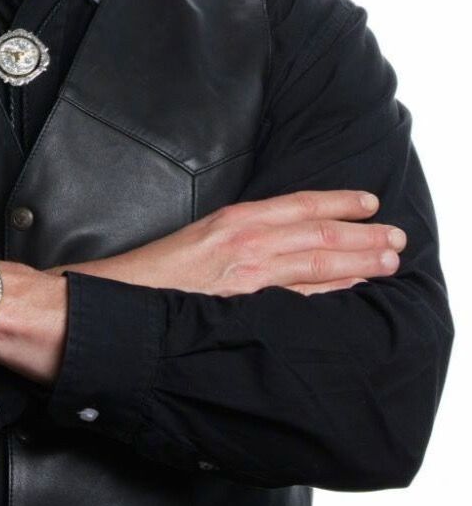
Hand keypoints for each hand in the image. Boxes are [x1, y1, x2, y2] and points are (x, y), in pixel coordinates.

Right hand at [44, 190, 405, 295]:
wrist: (109, 303)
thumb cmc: (144, 276)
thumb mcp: (192, 241)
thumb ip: (230, 243)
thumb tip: (262, 250)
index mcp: (231, 222)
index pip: (297, 206)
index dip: (336, 202)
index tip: (366, 201)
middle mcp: (243, 243)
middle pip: (317, 233)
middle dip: (360, 233)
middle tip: (395, 236)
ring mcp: (245, 275)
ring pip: (316, 262)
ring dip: (357, 258)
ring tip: (388, 257)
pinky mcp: (242, 304)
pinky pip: (299, 296)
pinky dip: (331, 289)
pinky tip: (354, 289)